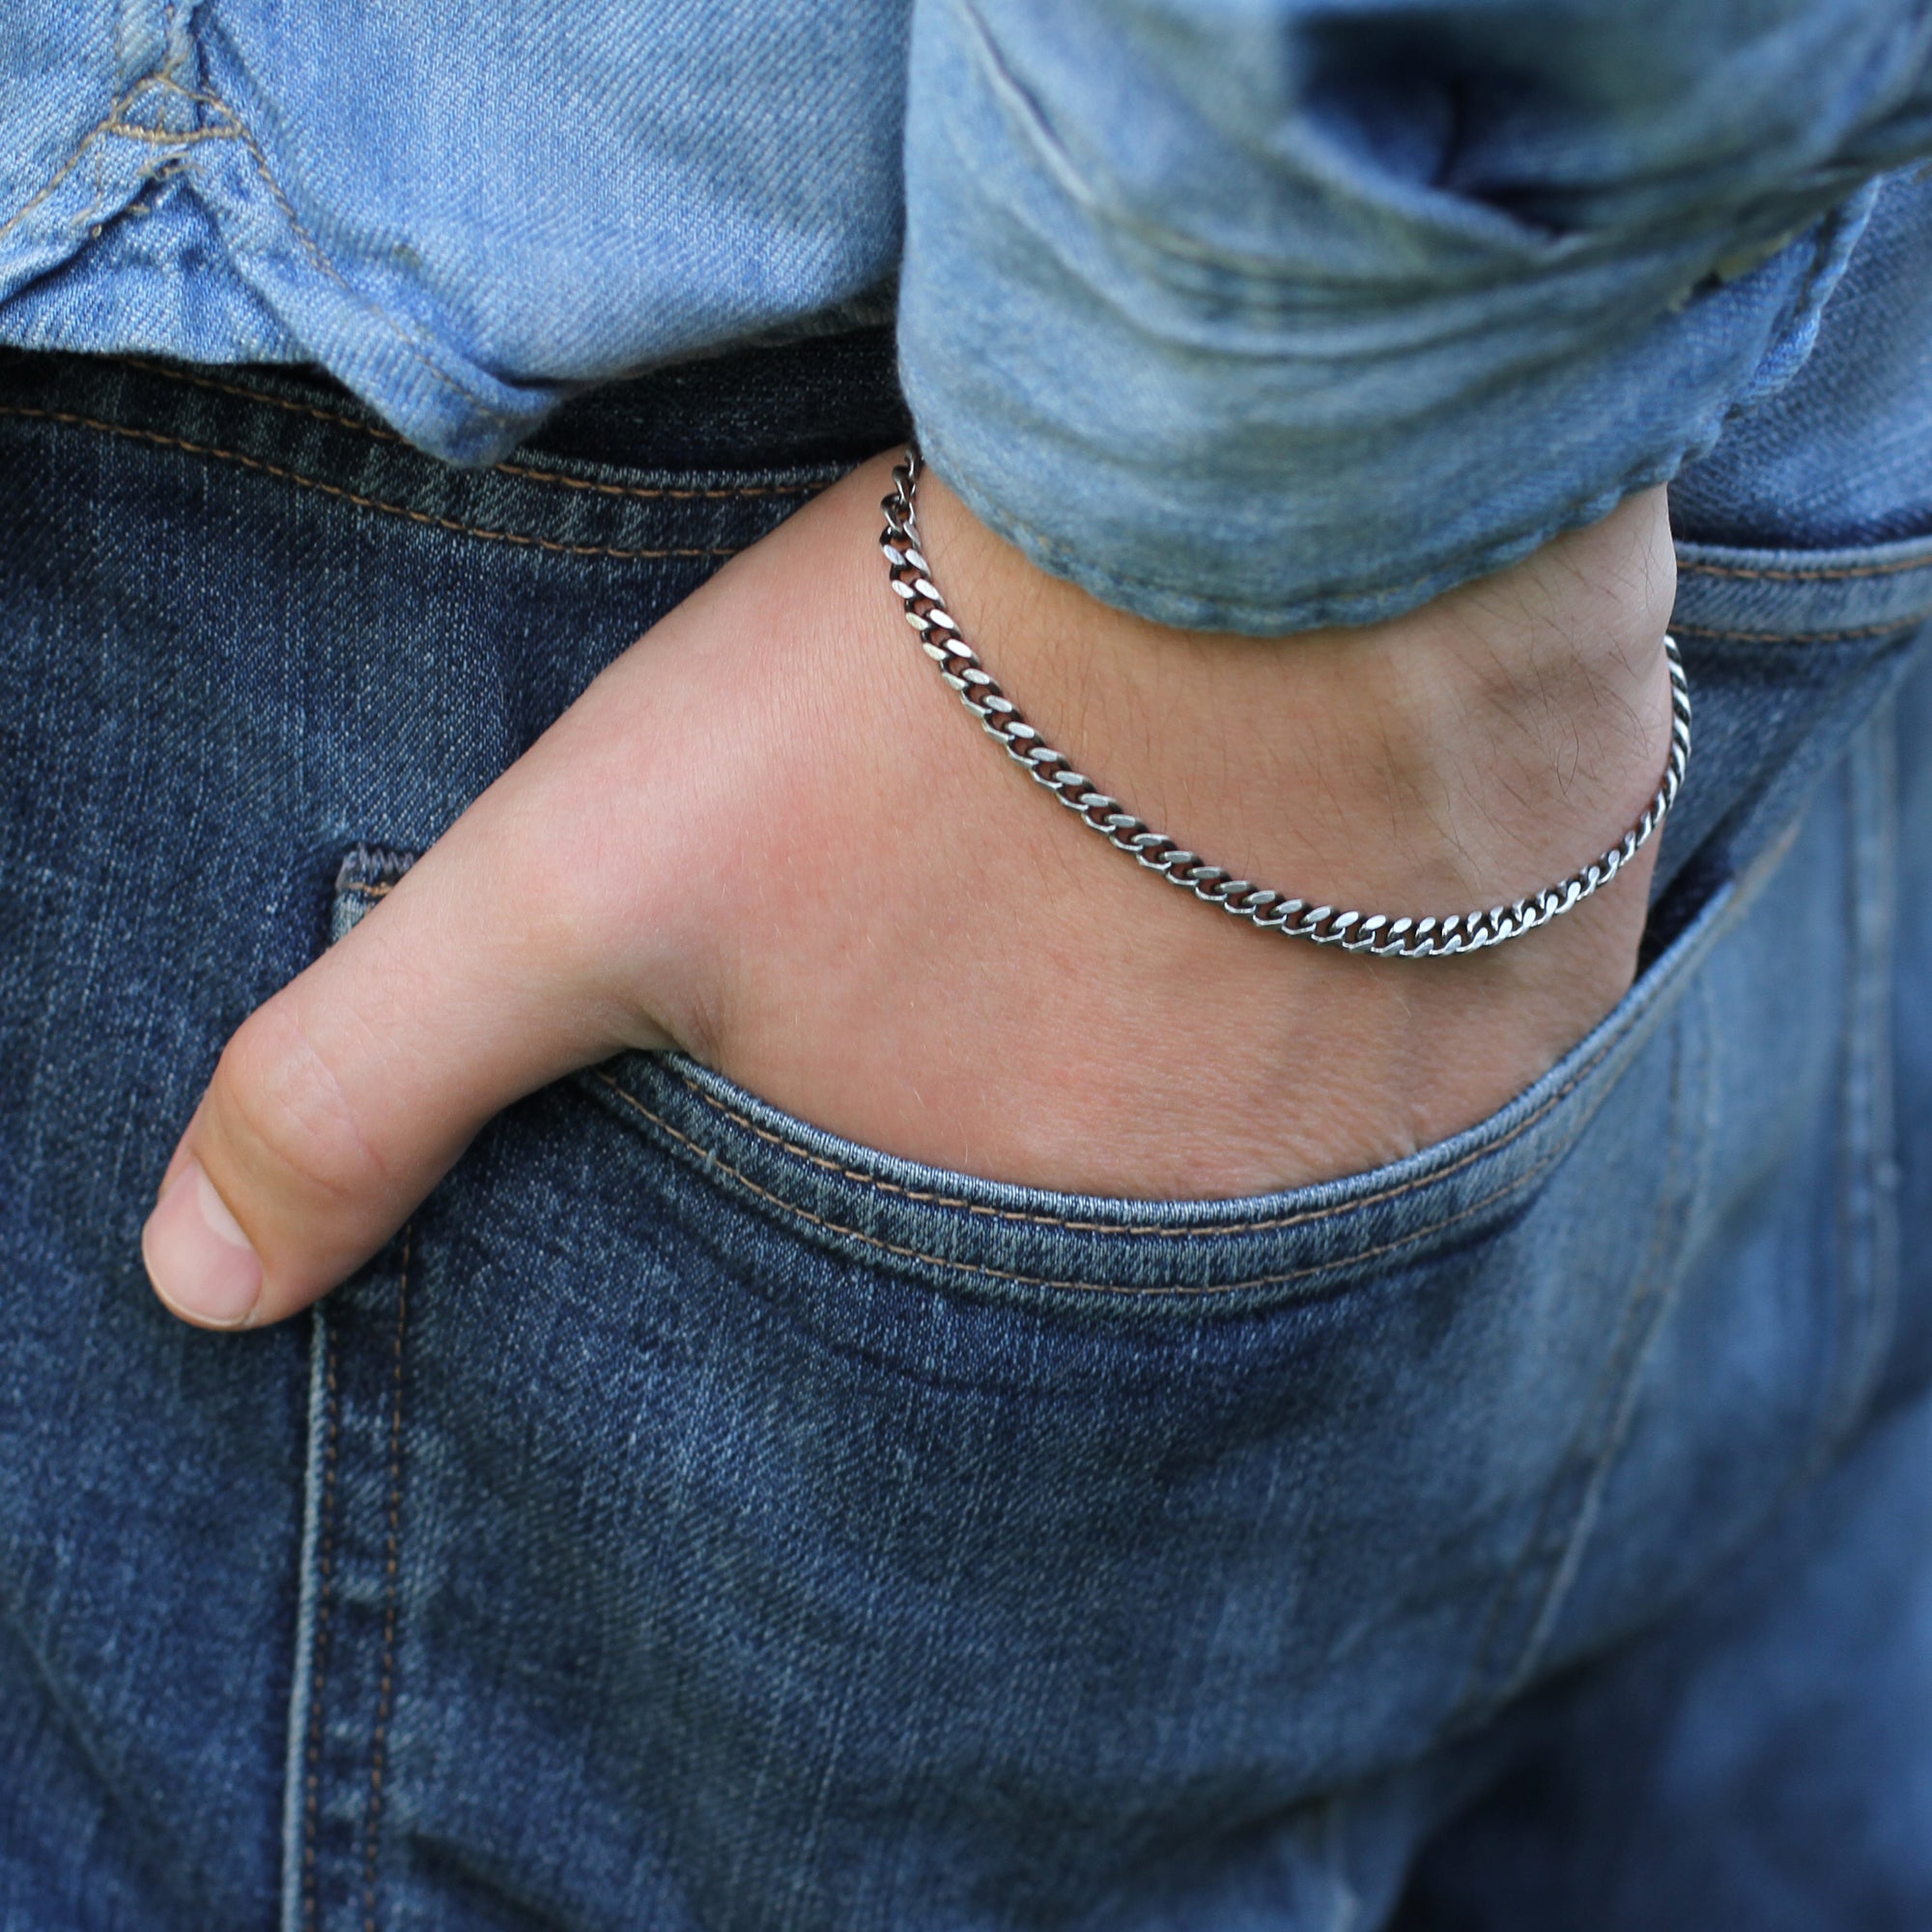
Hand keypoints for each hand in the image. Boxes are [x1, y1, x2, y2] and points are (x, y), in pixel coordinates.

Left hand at [141, 454, 1677, 1328]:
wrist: (1265, 496)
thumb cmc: (926, 695)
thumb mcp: (587, 876)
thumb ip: (372, 1083)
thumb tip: (194, 1285)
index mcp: (1030, 1240)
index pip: (975, 1291)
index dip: (946, 1162)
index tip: (952, 1066)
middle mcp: (1253, 1232)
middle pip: (1153, 1199)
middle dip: (1099, 1094)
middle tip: (1073, 955)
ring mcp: (1429, 1111)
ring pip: (1317, 1109)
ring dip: (1251, 1020)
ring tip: (1196, 895)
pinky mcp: (1550, 973)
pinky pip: (1470, 1015)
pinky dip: (1391, 951)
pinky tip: (1338, 846)